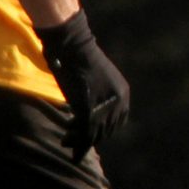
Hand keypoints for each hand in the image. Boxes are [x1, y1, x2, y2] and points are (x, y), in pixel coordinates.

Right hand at [37, 10, 127, 157]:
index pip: (116, 121)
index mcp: (123, 93)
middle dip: (89, 137)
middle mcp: (118, 101)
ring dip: (80, 140)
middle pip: (105, 128)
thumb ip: (98, 94)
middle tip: (73, 142)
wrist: (71, 45)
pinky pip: (85, 130)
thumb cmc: (77, 56)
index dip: (101, 130)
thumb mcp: (95, 77)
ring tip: (65, 142)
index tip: (87, 134)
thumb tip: (89, 110)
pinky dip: (77, 141)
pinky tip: (67, 143)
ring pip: (94, 132)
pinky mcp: (89, 107)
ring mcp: (104, 104)